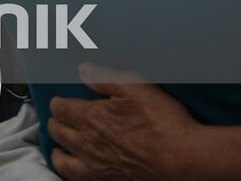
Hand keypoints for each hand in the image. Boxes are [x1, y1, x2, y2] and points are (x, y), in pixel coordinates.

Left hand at [47, 65, 203, 179]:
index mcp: (90, 118)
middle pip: (58, 132)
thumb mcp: (136, 88)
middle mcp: (87, 144)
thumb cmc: (163, 121)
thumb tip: (82, 70)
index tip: (59, 102)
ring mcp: (96, 168)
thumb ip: (105, 78)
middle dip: (55, 123)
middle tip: (58, 120)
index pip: (60, 109)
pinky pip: (77, 180)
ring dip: (57, 150)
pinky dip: (70, 173)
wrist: (186, 160)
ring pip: (62, 161)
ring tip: (59, 146)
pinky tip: (76, 169)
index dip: (57, 103)